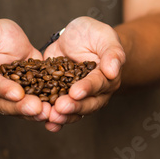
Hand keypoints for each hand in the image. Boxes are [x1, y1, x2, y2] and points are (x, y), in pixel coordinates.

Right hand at [0, 19, 50, 120]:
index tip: (18, 93)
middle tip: (38, 108)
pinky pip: (33, 106)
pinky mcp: (25, 98)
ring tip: (49, 112)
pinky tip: (55, 110)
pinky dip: (44, 109)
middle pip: (6, 104)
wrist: (5, 38)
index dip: (5, 90)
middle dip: (22, 107)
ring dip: (34, 113)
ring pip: (20, 109)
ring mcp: (8, 99)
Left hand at [43, 17, 125, 131]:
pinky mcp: (61, 96)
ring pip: (74, 111)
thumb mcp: (104, 36)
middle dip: (74, 106)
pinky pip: (59, 111)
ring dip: (63, 116)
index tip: (76, 92)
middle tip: (60, 107)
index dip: (87, 88)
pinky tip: (46, 124)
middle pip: (87, 103)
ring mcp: (78, 96)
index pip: (98, 84)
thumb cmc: (94, 34)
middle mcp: (95, 92)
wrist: (76, 36)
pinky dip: (54, 119)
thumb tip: (113, 71)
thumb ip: (112, 52)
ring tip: (51, 117)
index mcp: (107, 77)